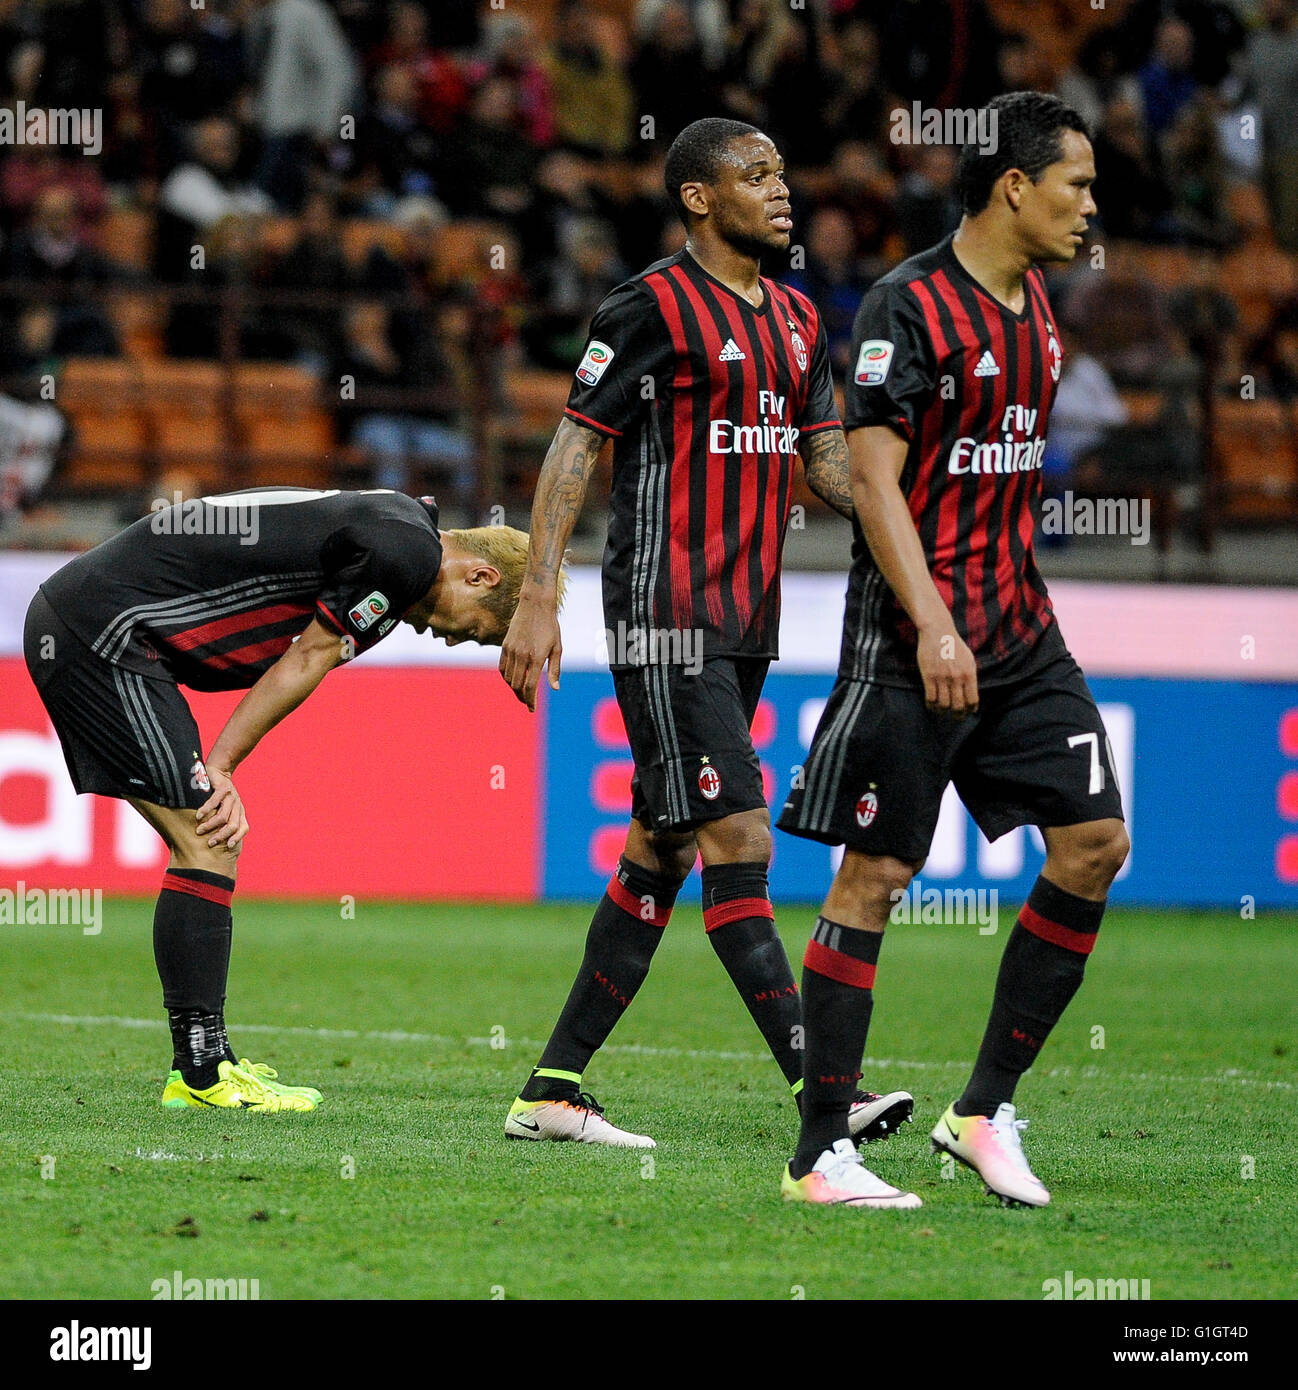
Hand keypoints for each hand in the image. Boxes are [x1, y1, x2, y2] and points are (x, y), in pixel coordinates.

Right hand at [195, 767, 248, 852]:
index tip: (228, 846)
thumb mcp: (223, 807)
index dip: (237, 838)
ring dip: (210, 825)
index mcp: (239, 811)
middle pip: (233, 825)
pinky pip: (215, 802)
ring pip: (223, 816)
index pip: (244, 828)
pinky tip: (198, 816)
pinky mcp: (223, 788)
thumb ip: (222, 819)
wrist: (218, 770)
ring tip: (199, 830)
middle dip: (221, 836)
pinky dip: (206, 810)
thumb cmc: (217, 793)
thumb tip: (213, 837)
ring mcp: (231, 797)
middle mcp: (237, 805)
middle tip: (210, 843)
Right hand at [498, 595, 560, 712]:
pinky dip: (506, 678)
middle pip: (517, 685)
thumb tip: (555, 688)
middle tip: (528, 703)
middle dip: (522, 697)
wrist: (535, 605)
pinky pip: (502, 668)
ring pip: (508, 678)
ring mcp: (511, 650)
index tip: (532, 708)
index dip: (530, 700)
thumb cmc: (550, 626)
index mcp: (536, 657)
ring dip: (514, 689)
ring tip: (521, 693)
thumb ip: (555, 669)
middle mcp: (521, 655)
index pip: (529, 686)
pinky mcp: (505, 646)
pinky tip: (513, 680)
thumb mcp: (557, 648)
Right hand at [916, 620, 978, 717]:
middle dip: (957, 715)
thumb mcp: (969, 659)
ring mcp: (942, 678)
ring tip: (942, 710)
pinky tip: (932, 705)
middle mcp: (957, 678)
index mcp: (969, 673)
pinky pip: (930, 698)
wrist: (938, 632)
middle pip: (958, 706)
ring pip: (944, 704)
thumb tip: (971, 693)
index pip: (972, 700)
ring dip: (943, 711)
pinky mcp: (929, 676)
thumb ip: (970, 675)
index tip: (967, 711)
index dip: (970, 709)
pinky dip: (931, 705)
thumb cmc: (954, 644)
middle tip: (955, 716)